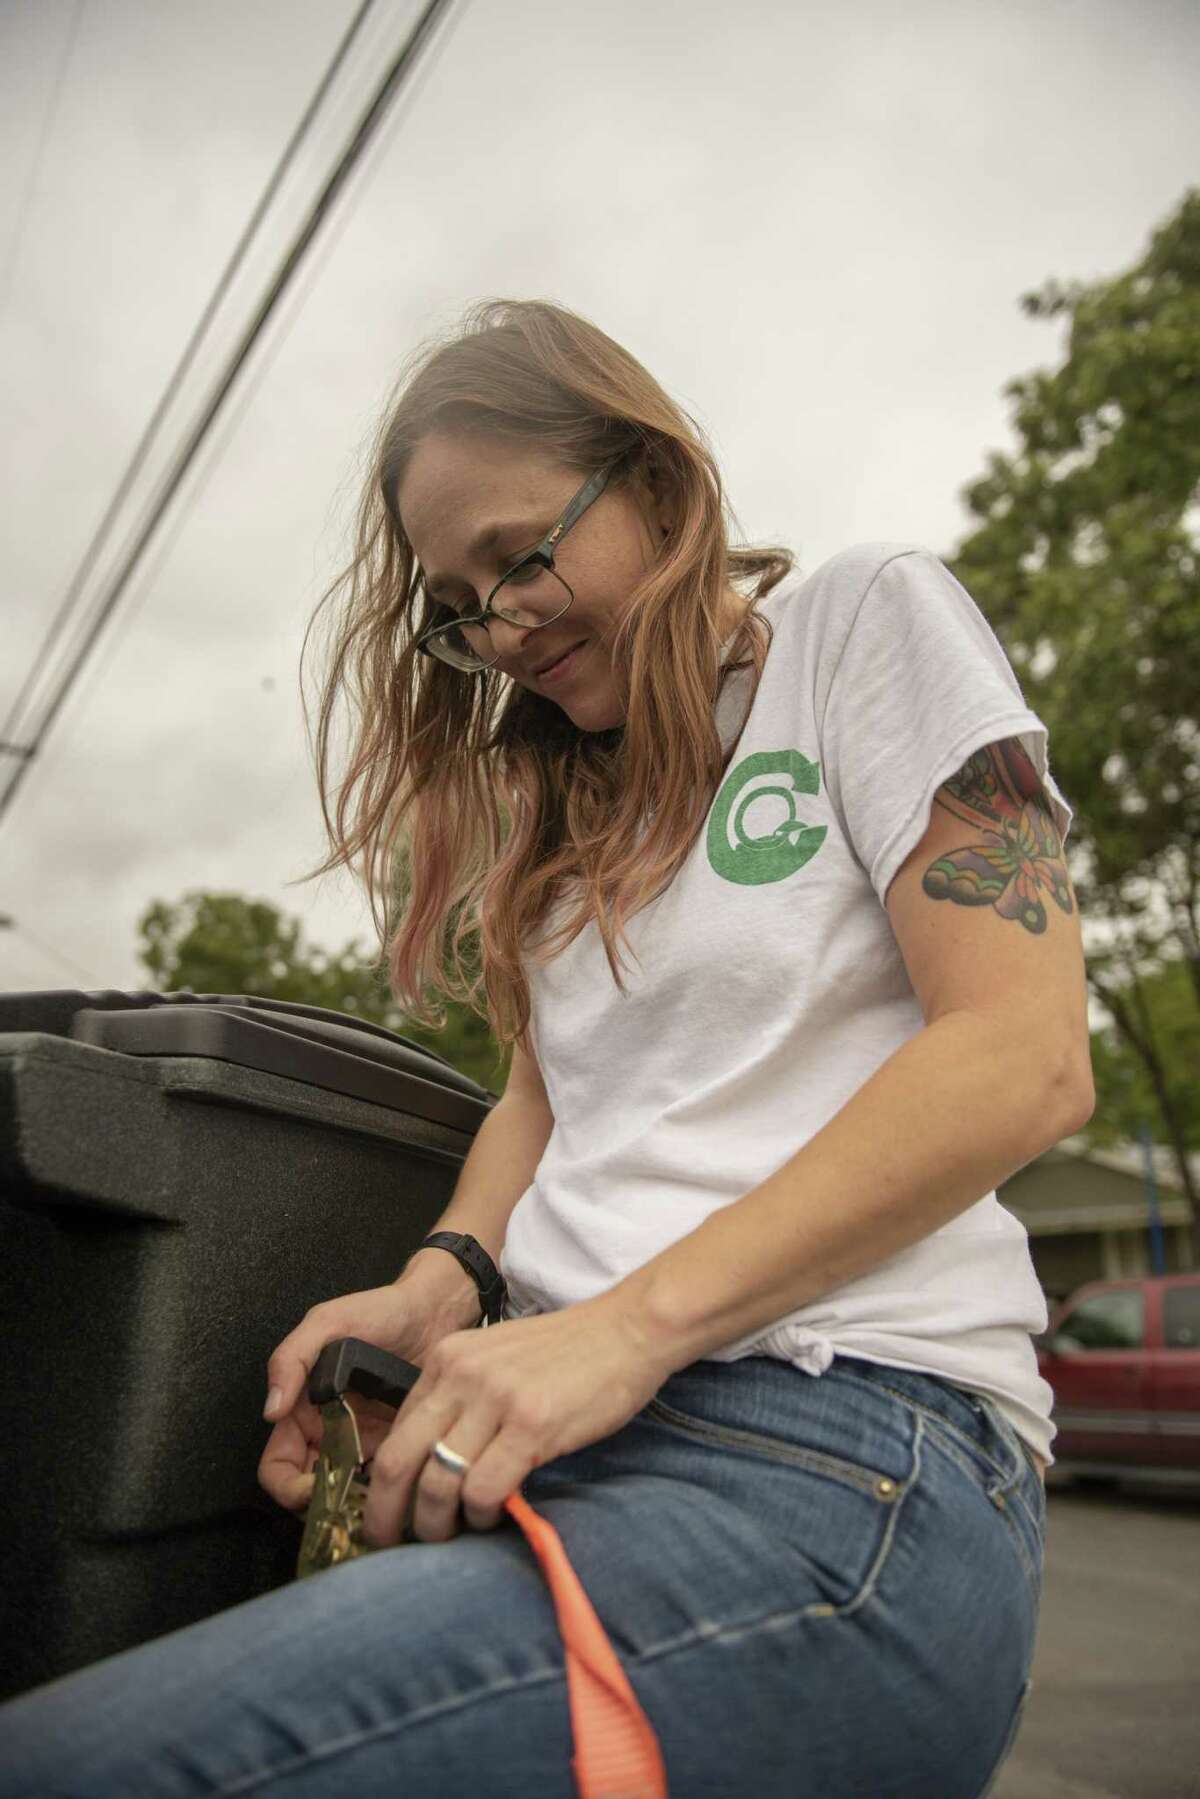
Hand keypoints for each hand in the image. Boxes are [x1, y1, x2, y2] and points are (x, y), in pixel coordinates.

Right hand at [257, 1269, 480, 1514]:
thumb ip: (291, 1359)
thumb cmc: (380, 1310)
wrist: (436, 1312)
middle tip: (349, 1503)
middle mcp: (328, 1434)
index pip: (277, 1467)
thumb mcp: (328, 1322)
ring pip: (345, 1495)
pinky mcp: (396, 1448)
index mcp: (303, 1411)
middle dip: (322, 1506)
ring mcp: (363, 1444)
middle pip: (308, 1492)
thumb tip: (271, 1410)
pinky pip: (383, 1484)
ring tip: (378, 1500)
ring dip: (355, 1505)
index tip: (313, 1488)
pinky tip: (401, 1489)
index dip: (288, 1486)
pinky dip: (386, 1494)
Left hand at [360, 1294, 670, 1547]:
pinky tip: (495, 1516)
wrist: (629, 1329)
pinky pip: (484, 1489)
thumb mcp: (499, 1361)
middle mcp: (461, 1374)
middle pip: (396, 1461)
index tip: (390, 1512)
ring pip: (436, 1483)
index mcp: (448, 1359)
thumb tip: (435, 1463)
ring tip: (451, 1537)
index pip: (395, 1433)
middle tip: (388, 1543)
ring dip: (436, 1525)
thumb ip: (464, 1400)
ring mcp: (495, 1398)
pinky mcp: (531, 1423)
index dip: (384, 1484)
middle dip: (385, 1514)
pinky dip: (482, 1515)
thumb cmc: (570, 1353)